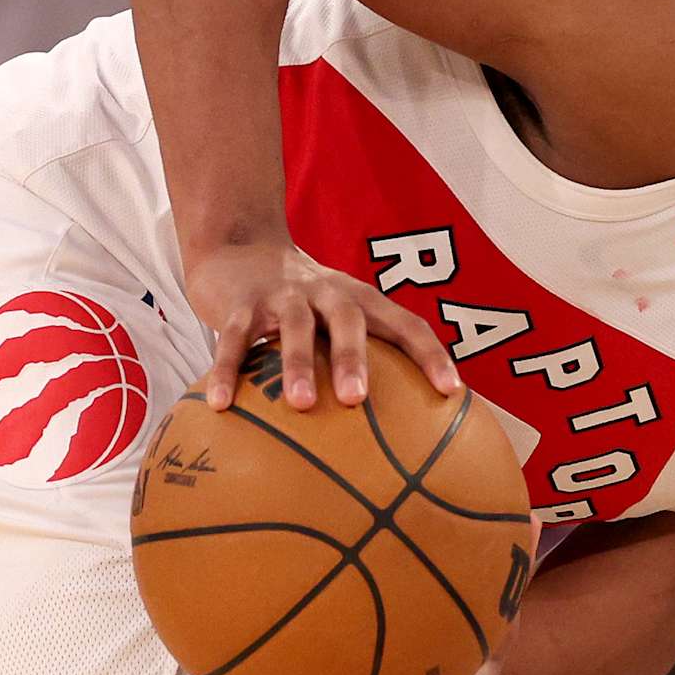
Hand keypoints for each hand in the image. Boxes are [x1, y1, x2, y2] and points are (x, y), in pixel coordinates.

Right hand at [186, 241, 459, 410]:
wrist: (239, 247)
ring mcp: (282, 296)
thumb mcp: (337, 316)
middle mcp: (327, 293)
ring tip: (302, 404)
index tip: (451, 390)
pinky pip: (233, 340)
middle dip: (355, 358)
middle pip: (349, 319)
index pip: (405, 323)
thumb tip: (398, 427)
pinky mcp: (239, 305)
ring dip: (298, 364)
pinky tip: (223, 406)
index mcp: (360, 300)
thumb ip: (363, 355)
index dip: (430, 353)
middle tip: (359, 399)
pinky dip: (228, 370)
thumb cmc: (303, 301)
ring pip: (294, 327)